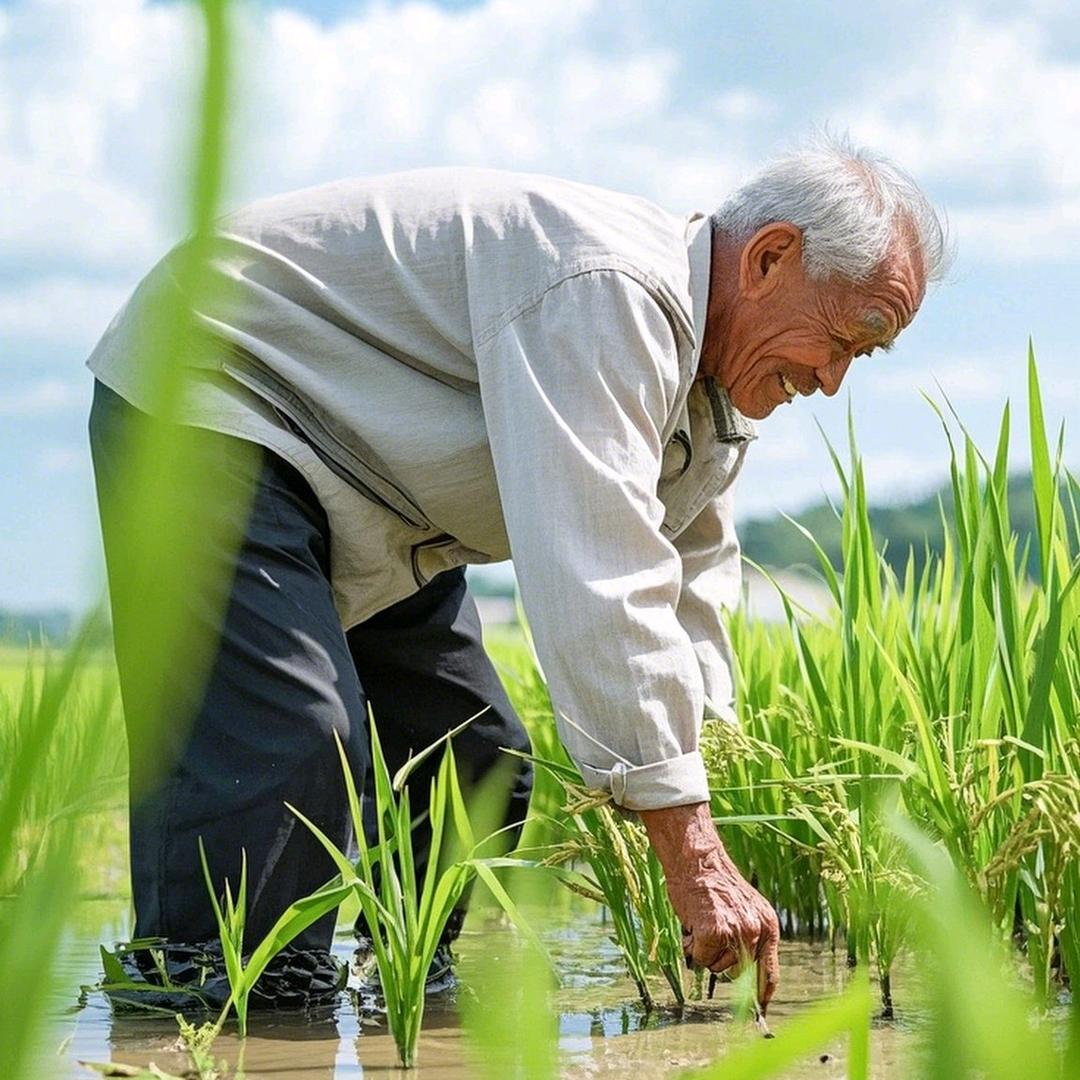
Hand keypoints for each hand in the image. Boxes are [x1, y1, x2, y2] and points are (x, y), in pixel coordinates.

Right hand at [640, 801, 779, 1012]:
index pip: (769, 972)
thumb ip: (749, 936)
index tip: (759, 1011)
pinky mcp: (715, 931)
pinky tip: (692, 923)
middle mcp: (757, 930)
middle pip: (738, 972)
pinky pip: (701, 957)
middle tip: (708, 935)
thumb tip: (742, 972)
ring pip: (717, 966)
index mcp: (768, 924)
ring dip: (705, 951)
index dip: (763, 994)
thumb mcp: (743, 907)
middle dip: (720, 961)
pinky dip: (692, 946)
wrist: (697, 858)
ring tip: (700, 921)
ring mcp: (738, 931)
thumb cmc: (713, 882)